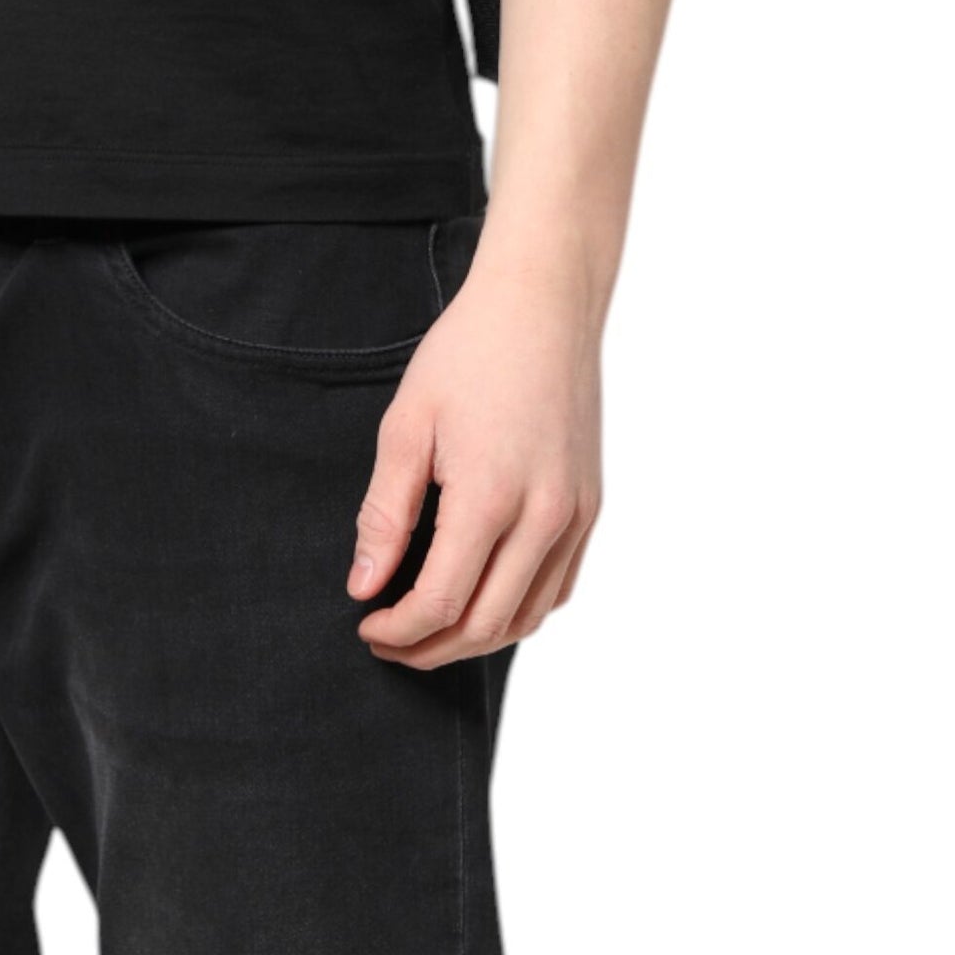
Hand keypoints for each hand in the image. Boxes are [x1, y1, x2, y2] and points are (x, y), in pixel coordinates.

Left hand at [347, 254, 602, 666]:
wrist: (542, 307)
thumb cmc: (466, 355)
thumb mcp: (406, 425)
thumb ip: (384, 514)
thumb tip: (364, 585)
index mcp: (491, 496)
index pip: (442, 601)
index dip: (399, 629)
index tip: (365, 625)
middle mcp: (544, 517)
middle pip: (487, 625)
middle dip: (430, 648)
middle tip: (388, 641)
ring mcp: (575, 515)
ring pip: (528, 617)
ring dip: (475, 640)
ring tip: (428, 631)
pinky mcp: (590, 507)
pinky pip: (558, 587)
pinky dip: (517, 610)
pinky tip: (481, 599)